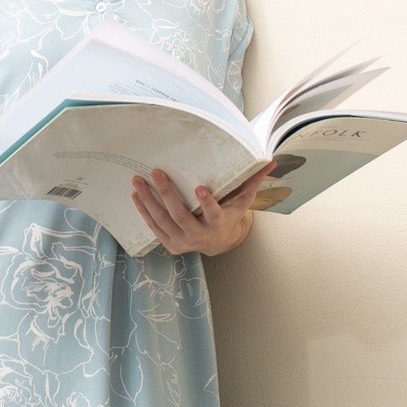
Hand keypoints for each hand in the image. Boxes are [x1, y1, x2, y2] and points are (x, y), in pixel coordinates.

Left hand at [130, 162, 276, 255]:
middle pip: (180, 215)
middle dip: (167, 194)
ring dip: (148, 201)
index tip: (200, 187)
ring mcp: (183, 242)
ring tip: (137, 181)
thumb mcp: (242, 201)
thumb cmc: (230, 216)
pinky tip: (136, 195)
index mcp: (218, 224)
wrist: (219, 243)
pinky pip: (154, 227)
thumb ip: (252, 181)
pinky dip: (144, 211)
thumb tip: (270, 161)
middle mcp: (199, 235)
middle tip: (156, 173)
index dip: (207, 203)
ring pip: (162, 221)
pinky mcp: (170, 244)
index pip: (214, 214)